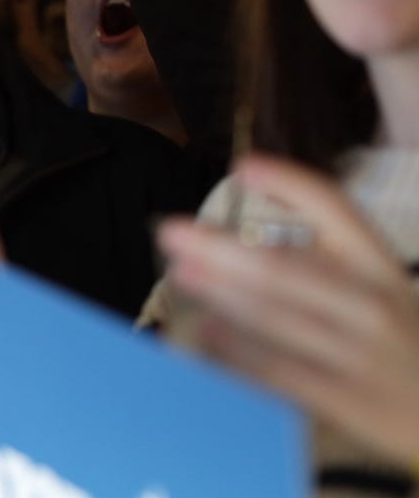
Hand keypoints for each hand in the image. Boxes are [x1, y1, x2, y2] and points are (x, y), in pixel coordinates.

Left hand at [158, 155, 418, 463]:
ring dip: (218, 292)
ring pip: (274, 317)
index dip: (287, 182)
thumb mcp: (380, 290)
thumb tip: (242, 230)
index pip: (336, 209)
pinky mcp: (345, 400)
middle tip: (170, 231)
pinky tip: (207, 333)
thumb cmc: (398, 345)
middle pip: (283, 266)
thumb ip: (325, 260)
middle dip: (218, 247)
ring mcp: (358, 354)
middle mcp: (371, 304)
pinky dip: (237, 350)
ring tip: (181, 273)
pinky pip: (277, 371)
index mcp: (380, 266)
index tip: (242, 166)